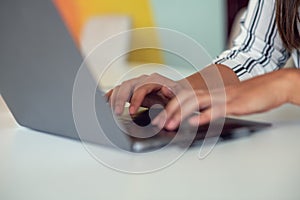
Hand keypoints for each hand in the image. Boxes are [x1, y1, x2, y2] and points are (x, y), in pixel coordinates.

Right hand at [106, 73, 188, 114]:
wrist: (178, 92)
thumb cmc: (179, 96)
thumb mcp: (180, 101)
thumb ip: (174, 106)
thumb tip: (165, 110)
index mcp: (156, 80)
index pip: (142, 87)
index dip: (135, 99)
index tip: (131, 111)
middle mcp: (144, 80)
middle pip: (127, 85)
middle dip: (120, 99)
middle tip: (116, 112)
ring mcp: (136, 84)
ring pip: (121, 87)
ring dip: (113, 99)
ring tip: (108, 111)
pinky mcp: (132, 90)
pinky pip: (118, 91)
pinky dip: (111, 96)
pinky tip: (104, 104)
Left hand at [153, 69, 296, 129]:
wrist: (270, 86)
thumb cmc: (248, 96)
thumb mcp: (224, 103)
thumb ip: (209, 109)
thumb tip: (194, 118)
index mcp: (209, 93)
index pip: (184, 97)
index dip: (170, 108)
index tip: (160, 119)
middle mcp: (213, 93)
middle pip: (185, 97)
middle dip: (169, 111)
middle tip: (158, 124)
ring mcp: (223, 97)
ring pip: (196, 101)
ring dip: (181, 113)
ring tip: (170, 125)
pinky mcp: (235, 104)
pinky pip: (217, 109)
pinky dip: (204, 115)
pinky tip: (195, 122)